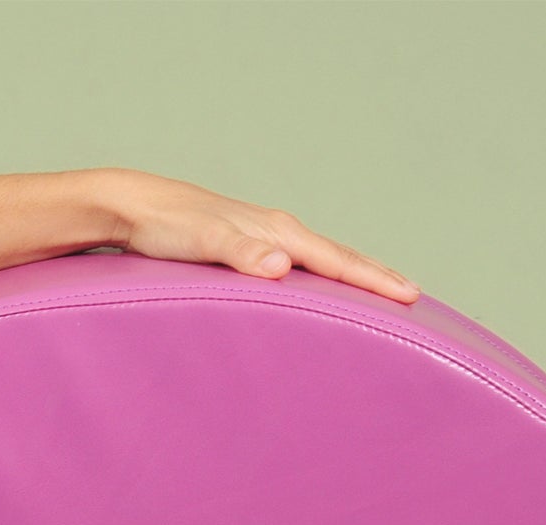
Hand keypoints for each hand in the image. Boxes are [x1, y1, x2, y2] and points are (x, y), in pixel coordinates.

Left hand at [108, 171, 417, 302]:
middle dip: (377, 276)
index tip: (409, 295)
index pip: (337, 260)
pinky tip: (320, 288)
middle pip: (339, 256)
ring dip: (353, 275)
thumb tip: (283, 266)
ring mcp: (263, 237)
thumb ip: (242, 254)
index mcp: (278, 231)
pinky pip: (299, 264)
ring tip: (381, 291)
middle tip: (413, 296)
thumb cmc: (165, 225)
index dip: (374, 280)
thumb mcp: (203, 241)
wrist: (132, 208)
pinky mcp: (246, 247)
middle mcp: (277, 230)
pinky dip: (322, 276)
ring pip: (322, 258)